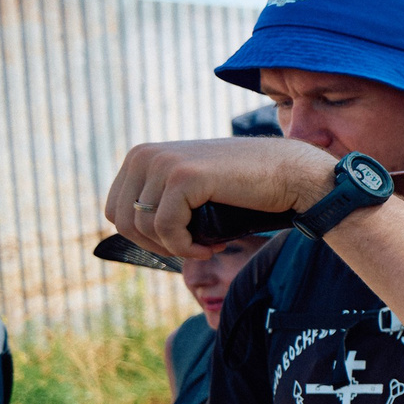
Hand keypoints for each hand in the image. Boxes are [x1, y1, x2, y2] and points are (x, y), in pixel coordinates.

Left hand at [103, 137, 336, 259]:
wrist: (289, 173)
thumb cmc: (243, 188)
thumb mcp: (190, 187)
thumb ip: (158, 198)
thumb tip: (127, 231)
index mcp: (141, 155)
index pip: (115, 210)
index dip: (144, 238)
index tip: (179, 243)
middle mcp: (144, 154)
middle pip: (123, 221)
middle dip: (155, 245)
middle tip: (192, 248)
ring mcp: (163, 163)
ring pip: (143, 227)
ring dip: (175, 248)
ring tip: (206, 246)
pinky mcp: (184, 176)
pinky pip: (166, 228)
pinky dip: (186, 247)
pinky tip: (210, 247)